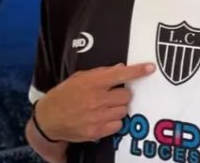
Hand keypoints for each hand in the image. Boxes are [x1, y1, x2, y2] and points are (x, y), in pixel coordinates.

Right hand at [35, 62, 155, 142]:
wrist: (49, 118)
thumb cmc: (65, 94)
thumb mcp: (80, 77)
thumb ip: (102, 73)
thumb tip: (121, 69)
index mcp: (93, 82)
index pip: (121, 74)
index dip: (138, 71)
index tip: (151, 68)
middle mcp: (97, 99)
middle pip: (126, 95)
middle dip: (122, 93)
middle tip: (112, 94)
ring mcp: (98, 117)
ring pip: (124, 110)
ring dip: (119, 107)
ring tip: (106, 106)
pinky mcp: (97, 132)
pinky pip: (118, 125)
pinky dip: (114, 121)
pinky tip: (104, 117)